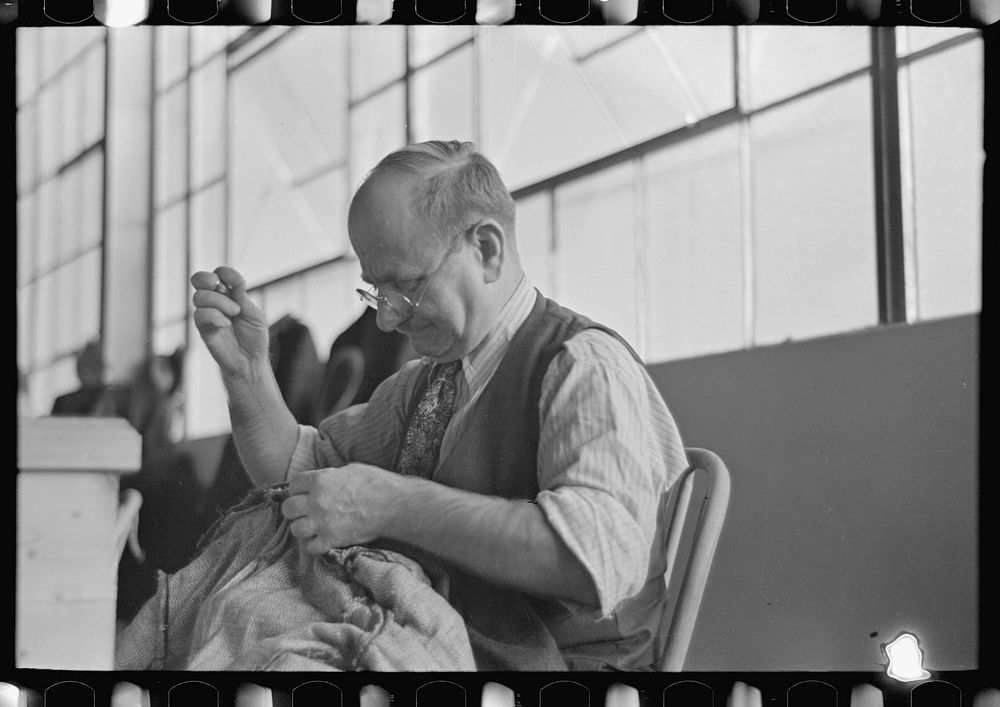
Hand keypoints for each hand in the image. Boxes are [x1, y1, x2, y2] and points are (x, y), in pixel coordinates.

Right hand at [190, 266, 269, 378]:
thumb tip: (236, 282)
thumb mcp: (256, 315)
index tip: (238, 282)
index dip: (226, 273)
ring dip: (219, 302)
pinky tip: (226, 325)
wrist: (251, 361)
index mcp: (230, 295)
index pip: (220, 274)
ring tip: (234, 313)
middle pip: (198, 280)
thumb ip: (244, 298)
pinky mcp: (203, 328)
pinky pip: (200, 315)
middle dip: (206, 278)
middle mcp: (216, 302)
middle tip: (219, 286)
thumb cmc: (254, 338)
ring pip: (199, 296)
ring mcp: (208, 315)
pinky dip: (214, 316)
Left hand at [280, 464, 395, 553]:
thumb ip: (331, 477)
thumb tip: (324, 481)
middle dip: (295, 508)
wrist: (393, 505)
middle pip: (288, 508)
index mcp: (321, 481)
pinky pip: (311, 547)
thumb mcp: (351, 470)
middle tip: (304, 510)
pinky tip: (324, 538)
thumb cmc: (377, 483)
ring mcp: (322, 523)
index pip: (294, 483)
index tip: (304, 491)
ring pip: (295, 529)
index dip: (298, 488)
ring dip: (303, 527)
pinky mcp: (332, 540)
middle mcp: (316, 502)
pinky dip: (316, 544)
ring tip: (313, 526)